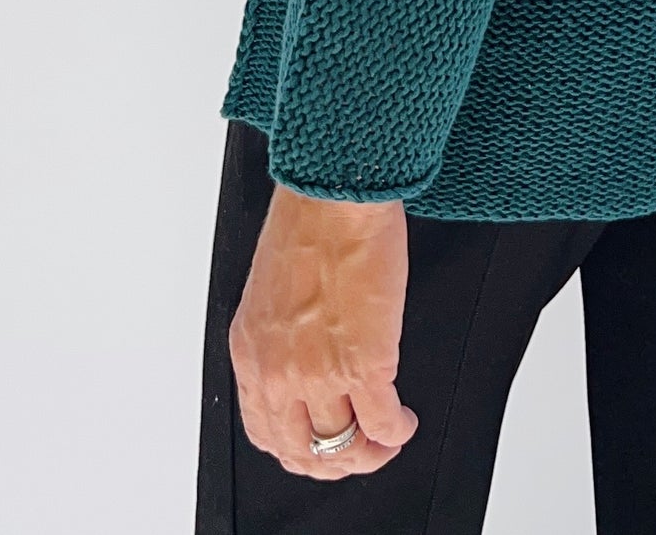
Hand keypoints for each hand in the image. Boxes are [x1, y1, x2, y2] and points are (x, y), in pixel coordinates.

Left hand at [227, 183, 420, 478]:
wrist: (335, 196)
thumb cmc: (309, 221)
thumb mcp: (271, 290)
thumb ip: (282, 334)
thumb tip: (307, 353)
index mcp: (251, 353)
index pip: (265, 430)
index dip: (297, 447)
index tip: (319, 440)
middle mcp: (278, 372)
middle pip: (302, 452)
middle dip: (333, 460)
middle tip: (357, 450)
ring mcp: (319, 374)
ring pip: (342, 447)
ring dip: (368, 452)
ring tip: (386, 436)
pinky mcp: (365, 364)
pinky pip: (383, 424)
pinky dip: (397, 431)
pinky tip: (404, 421)